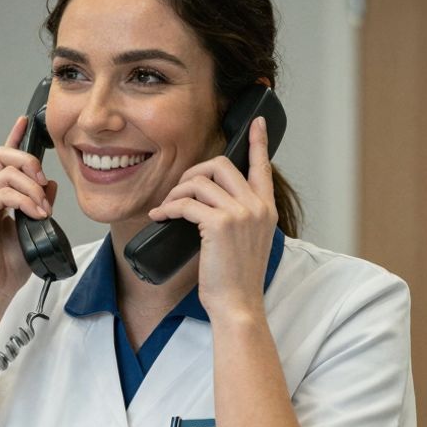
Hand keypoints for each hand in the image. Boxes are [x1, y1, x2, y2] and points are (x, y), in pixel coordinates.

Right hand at [0, 116, 58, 303]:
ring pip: (6, 173)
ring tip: (43, 209)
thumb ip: (41, 203)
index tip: (24, 121)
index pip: (5, 160)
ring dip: (31, 188)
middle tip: (43, 180)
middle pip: (3, 156)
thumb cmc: (9, 264)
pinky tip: (35, 214)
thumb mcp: (35, 228)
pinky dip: (23, 200)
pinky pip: (1, 193)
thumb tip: (49, 184)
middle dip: (28, 160)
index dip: (14, 137)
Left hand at [147, 116, 275, 317]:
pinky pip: (186, 203)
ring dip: (176, 191)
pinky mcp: (220, 224)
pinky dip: (168, 207)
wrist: (238, 305)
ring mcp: (241, 213)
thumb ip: (237, 216)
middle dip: (193, 172)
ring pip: (200, 181)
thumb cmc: (236, 278)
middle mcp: (257, 206)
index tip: (256, 122)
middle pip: (221, 164)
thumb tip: (206, 201)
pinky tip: (160, 216)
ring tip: (167, 207)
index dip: (258, 142)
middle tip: (178, 191)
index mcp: (266, 209)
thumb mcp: (245, 242)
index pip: (263, 166)